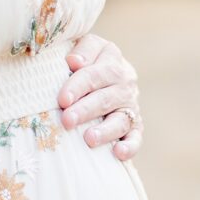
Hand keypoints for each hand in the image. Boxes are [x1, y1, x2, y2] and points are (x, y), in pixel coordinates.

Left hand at [59, 34, 142, 160]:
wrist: (99, 74)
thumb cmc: (79, 61)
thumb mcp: (80, 46)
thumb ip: (81, 50)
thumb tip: (74, 61)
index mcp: (111, 58)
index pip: (95, 73)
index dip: (78, 86)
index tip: (63, 99)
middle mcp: (125, 81)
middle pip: (106, 97)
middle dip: (86, 110)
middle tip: (67, 121)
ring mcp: (131, 104)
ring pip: (121, 119)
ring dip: (105, 130)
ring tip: (89, 139)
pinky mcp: (136, 125)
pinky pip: (136, 137)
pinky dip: (130, 146)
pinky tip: (118, 153)